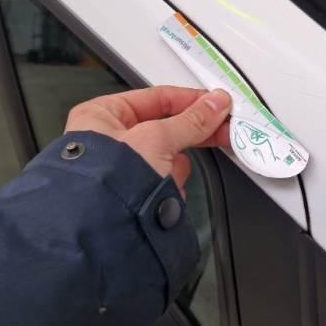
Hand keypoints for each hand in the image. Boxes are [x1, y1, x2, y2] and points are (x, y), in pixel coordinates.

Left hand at [65, 86, 231, 193]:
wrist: (103, 228)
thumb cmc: (108, 180)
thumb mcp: (157, 138)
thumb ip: (191, 120)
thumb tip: (215, 104)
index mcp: (102, 116)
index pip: (155, 98)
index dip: (189, 99)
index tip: (215, 103)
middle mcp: (109, 140)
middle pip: (164, 127)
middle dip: (191, 133)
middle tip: (223, 129)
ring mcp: (122, 168)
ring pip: (167, 156)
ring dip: (175, 167)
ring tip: (169, 177)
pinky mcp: (135, 192)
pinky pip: (164, 180)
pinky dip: (169, 186)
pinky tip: (164, 192)